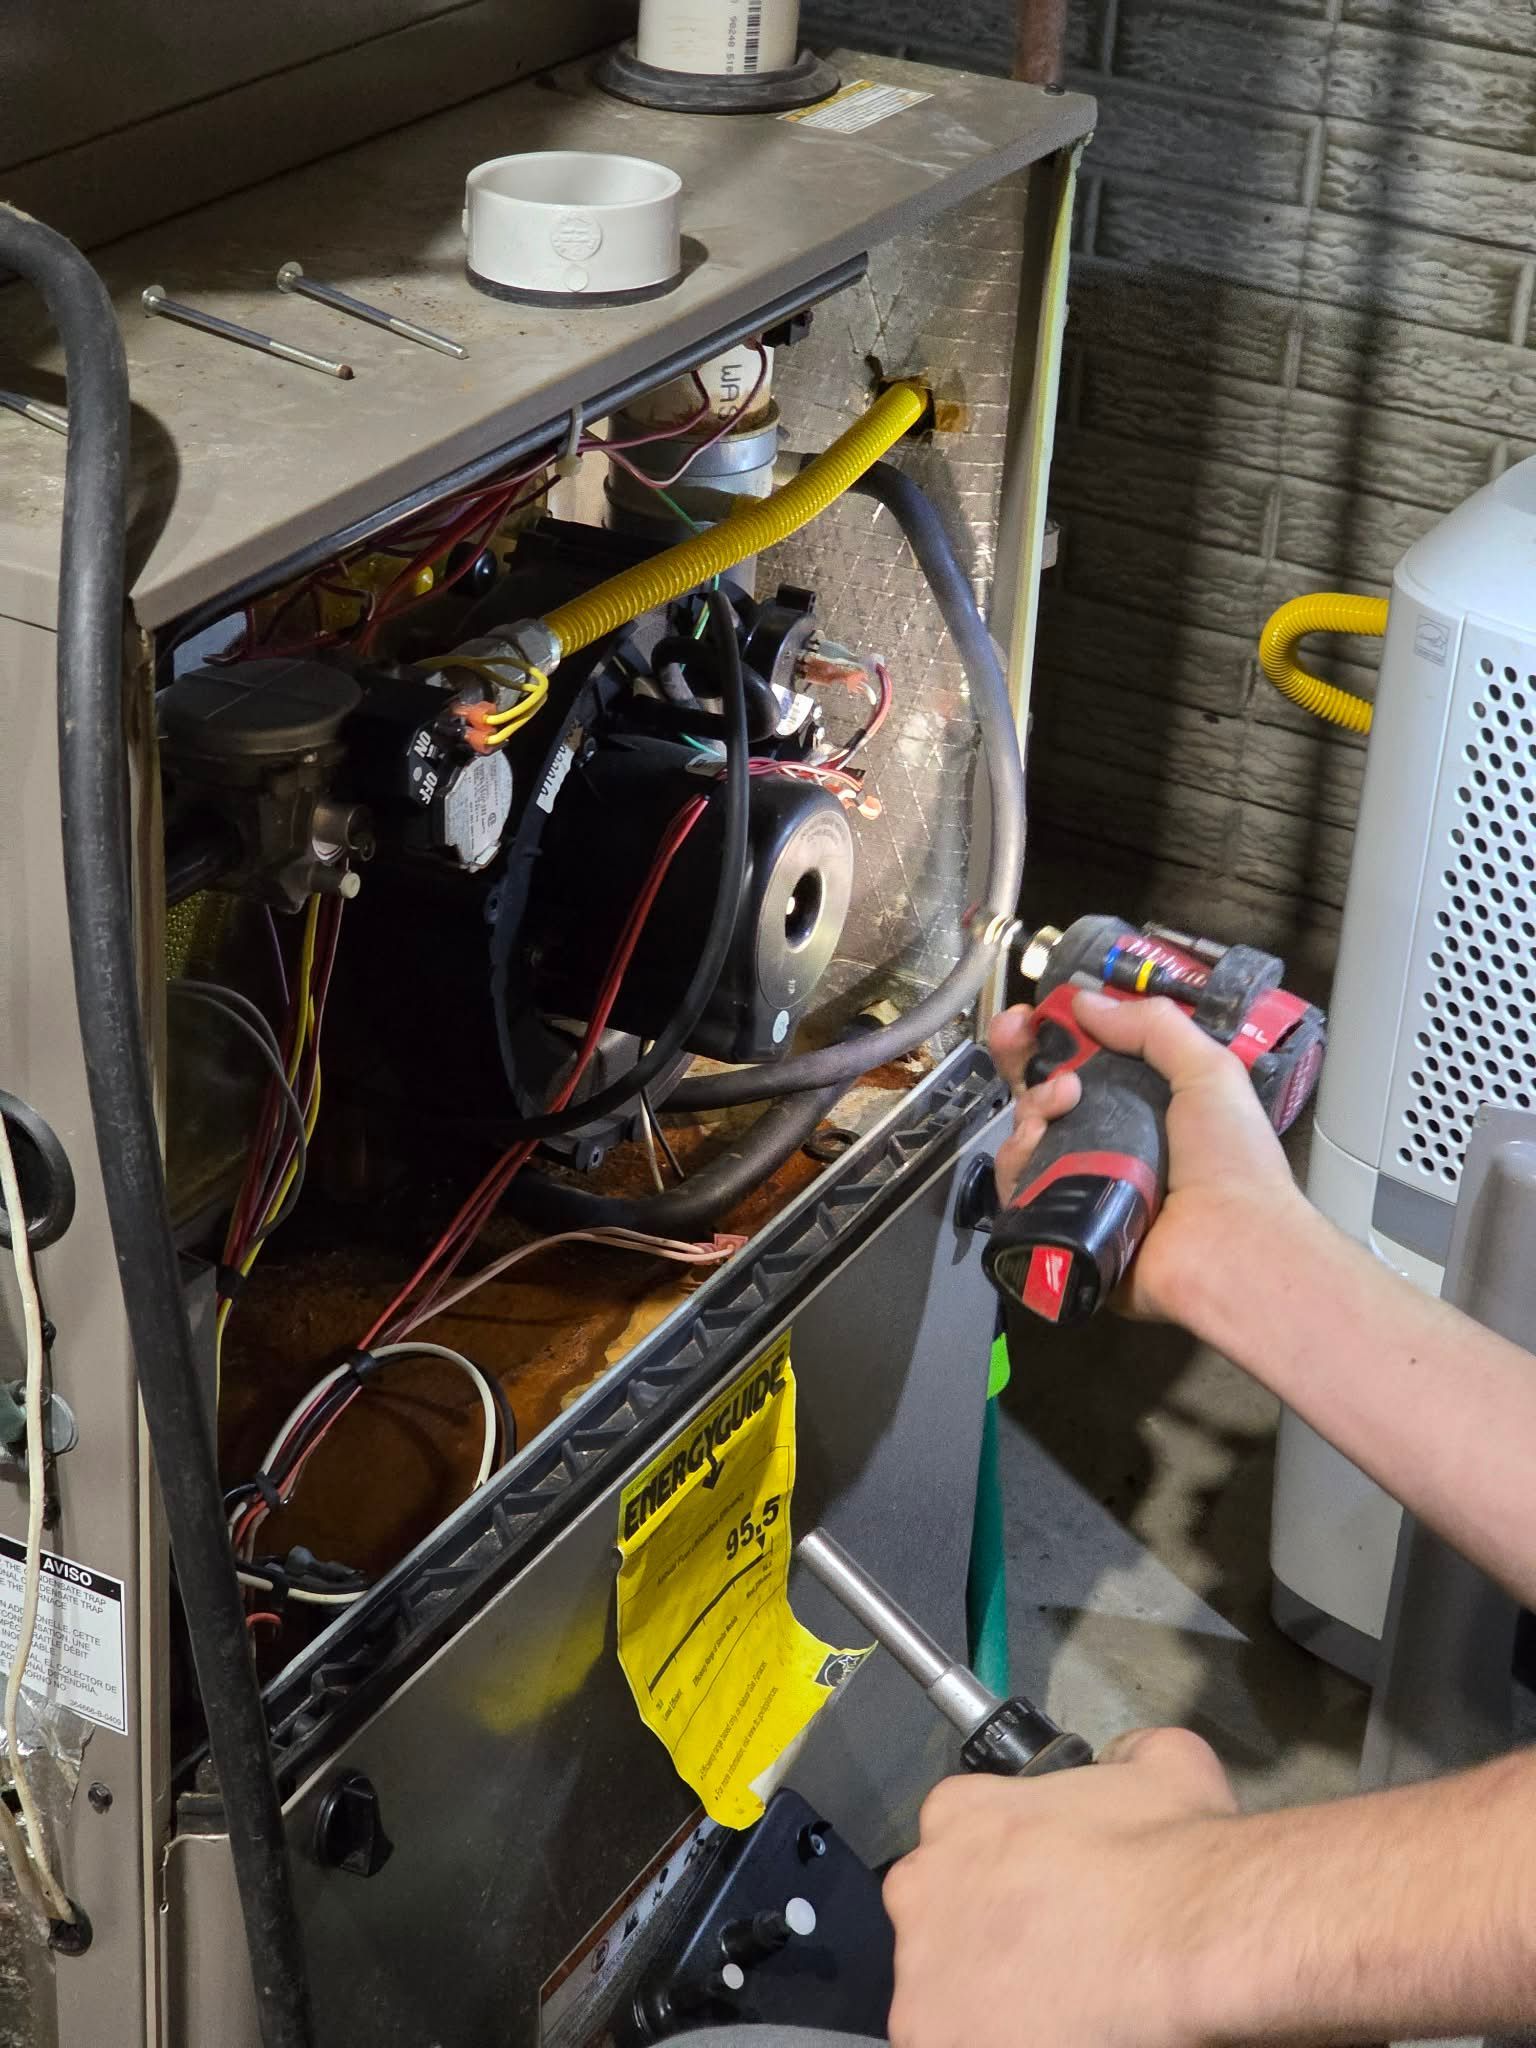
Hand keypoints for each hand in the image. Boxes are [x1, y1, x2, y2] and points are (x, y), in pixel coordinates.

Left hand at [884, 1728, 1238, 2047]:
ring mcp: (921, 1973)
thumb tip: (1127, 1760)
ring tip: (1054, 2008)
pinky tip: (1050, 2033)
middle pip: (939, 1915)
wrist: (1191, 1939)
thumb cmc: (1172, 1851)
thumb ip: (1125, 1756)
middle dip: (986, 1937)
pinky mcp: (932, 2038)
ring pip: (942, 1990)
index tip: (1043, 1895)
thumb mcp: (1163, 1763)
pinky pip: (948, 2041)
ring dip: (987, 1999)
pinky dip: (996, 2038)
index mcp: (957, 1814)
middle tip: (1050, 1957)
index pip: (958, 1835)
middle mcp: (920, 1887)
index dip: (1003, 1869)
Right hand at [988, 993, 1305, 1323]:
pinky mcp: (1056, 1224)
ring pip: (1025, 1135)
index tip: (1036, 1014)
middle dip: (1021, 1058)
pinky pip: (1017, 1185)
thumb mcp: (1208, 1073)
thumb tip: (1083, 1002)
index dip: (1057, 1036)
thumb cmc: (1231, 1160)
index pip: (1087, 1064)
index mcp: (1144, 1109)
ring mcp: (1079, 1186)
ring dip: (1033, 1104)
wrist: (1230, 1246)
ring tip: (1062, 1100)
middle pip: (1042, 1095)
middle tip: (1014, 1036)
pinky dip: (1019, 1155)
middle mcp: (1107, 1144)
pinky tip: (1040, 1141)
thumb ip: (1153, 1028)